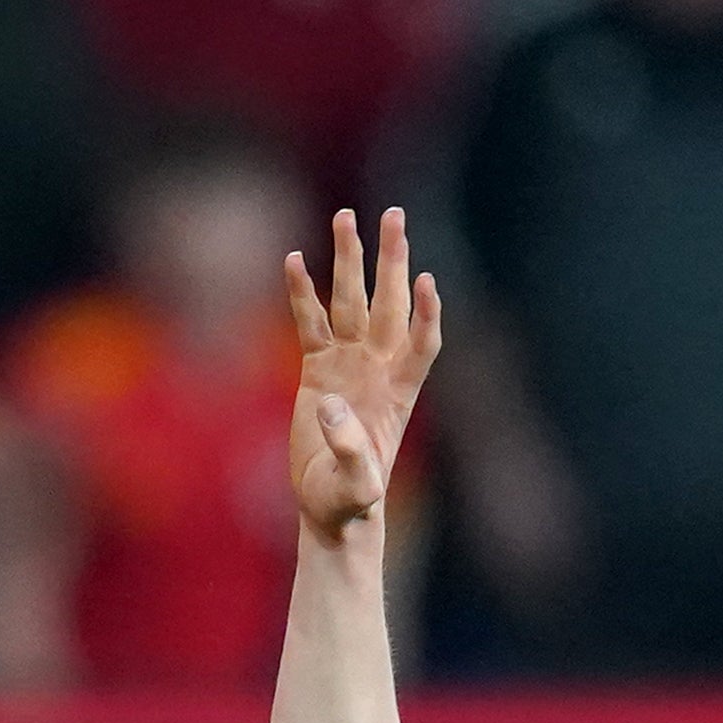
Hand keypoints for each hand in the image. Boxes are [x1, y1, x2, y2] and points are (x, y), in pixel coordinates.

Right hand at [282, 207, 441, 541]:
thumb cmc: (350, 501)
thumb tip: (330, 407)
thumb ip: (351, 451)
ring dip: (349, 259)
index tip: (427, 281)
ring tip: (344, 216)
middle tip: (394, 216)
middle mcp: (378, 367)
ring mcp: (349, 362)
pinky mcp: (318, 367)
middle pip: (389, 302)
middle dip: (391, 260)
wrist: (330, 506)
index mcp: (399, 392)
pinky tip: (294, 259)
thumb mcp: (356, 486)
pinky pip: (311, 320)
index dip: (427, 313)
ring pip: (350, 299)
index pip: (421, 342)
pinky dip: (303, 292)